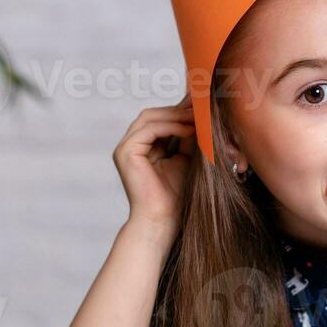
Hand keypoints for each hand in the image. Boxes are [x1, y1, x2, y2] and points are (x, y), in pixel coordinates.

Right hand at [114, 97, 194, 234]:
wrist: (162, 219)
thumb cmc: (173, 195)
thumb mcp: (184, 158)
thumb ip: (187, 138)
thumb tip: (200, 115)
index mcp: (140, 146)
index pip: (158, 119)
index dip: (179, 112)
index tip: (201, 107)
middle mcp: (129, 145)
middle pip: (152, 114)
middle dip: (178, 110)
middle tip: (201, 108)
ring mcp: (124, 148)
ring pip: (150, 118)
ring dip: (176, 116)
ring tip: (198, 118)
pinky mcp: (126, 152)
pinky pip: (149, 129)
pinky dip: (171, 126)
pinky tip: (189, 130)